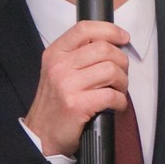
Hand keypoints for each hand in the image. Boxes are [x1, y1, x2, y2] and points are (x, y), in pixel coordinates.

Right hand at [23, 20, 130, 157]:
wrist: (41, 134)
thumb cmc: (56, 102)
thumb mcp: (59, 71)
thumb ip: (79, 55)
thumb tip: (112, 44)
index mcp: (55, 53)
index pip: (84, 29)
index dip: (109, 30)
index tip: (123, 37)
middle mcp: (59, 66)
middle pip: (104, 49)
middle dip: (121, 62)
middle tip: (120, 75)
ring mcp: (67, 84)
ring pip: (111, 70)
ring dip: (122, 82)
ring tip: (117, 90)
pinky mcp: (77, 104)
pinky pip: (112, 95)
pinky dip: (120, 101)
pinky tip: (115, 105)